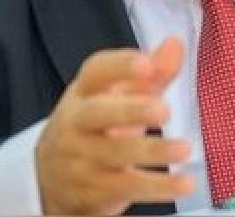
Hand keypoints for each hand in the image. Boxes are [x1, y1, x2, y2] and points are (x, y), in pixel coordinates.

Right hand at [36, 37, 193, 214]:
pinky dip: (158, 187)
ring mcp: (82, 158)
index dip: (120, 66)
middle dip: (130, 110)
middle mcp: (76, 122)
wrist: (49, 179)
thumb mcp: (116, 96)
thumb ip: (151, 73)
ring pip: (116, 154)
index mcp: (83, 92)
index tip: (147, 63)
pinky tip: (184, 183)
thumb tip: (176, 44)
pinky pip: (128, 187)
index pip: (95, 72)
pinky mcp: (95, 190)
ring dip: (153, 151)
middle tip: (163, 110)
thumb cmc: (94, 126)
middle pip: (98, 113)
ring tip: (184, 148)